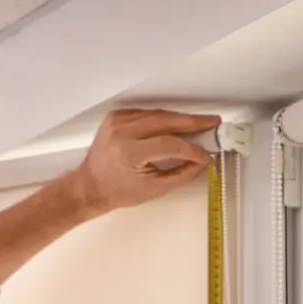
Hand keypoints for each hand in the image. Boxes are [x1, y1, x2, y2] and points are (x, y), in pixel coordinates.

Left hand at [67, 109, 220, 215]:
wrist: (91, 185)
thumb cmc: (117, 190)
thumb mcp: (154, 189)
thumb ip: (182, 175)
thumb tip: (201, 163)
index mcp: (129, 153)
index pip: (169, 144)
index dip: (191, 149)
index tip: (204, 155)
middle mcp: (121, 132)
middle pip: (166, 120)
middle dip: (193, 121)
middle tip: (211, 122)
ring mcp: (117, 121)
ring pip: (158, 114)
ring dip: (180, 119)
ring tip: (200, 124)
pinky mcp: (117, 116)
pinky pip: (147, 113)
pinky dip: (164, 118)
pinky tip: (177, 123)